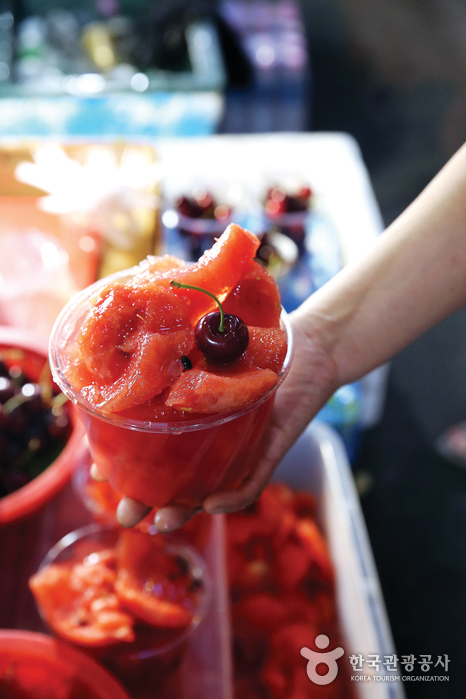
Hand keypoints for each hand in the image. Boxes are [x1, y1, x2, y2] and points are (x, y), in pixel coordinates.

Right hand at [92, 308, 339, 530]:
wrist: (307, 344)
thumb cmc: (255, 340)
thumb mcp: (208, 340)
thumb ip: (177, 341)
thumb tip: (127, 327)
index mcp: (191, 419)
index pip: (152, 450)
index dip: (125, 464)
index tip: (100, 469)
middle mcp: (213, 440)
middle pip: (175, 482)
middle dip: (147, 502)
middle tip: (125, 514)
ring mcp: (240, 448)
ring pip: (208, 491)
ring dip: (184, 511)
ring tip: (162, 522)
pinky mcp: (270, 449)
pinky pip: (252, 483)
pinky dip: (232, 497)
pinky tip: (211, 505)